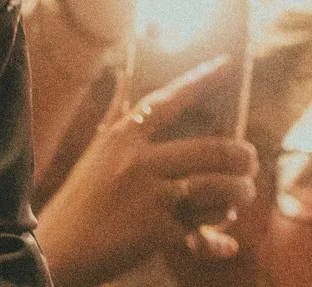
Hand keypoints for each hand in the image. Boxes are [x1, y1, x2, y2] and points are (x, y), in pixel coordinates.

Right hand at [39, 59, 257, 286]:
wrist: (60, 248)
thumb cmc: (81, 199)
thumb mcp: (96, 153)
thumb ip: (115, 117)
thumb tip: (120, 75)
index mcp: (123, 137)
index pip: (168, 100)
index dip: (200, 80)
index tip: (228, 63)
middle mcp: (139, 160)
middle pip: (211, 149)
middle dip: (242, 157)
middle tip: (251, 163)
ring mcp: (150, 195)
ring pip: (218, 187)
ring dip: (239, 193)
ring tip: (242, 195)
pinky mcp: (159, 230)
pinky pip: (204, 228)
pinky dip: (219, 239)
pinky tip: (226, 245)